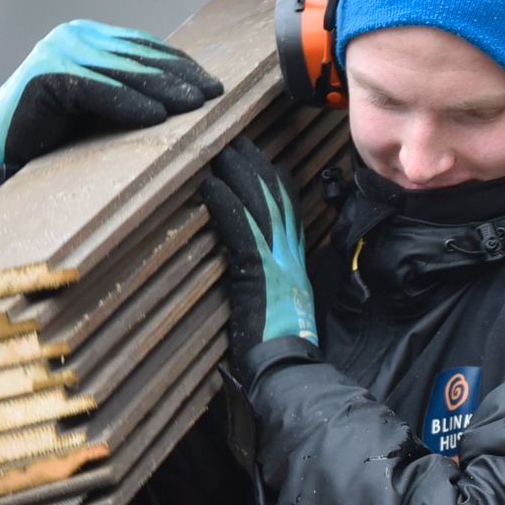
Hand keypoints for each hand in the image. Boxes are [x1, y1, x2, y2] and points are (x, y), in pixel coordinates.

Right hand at [0, 20, 222, 171]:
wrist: (3, 148)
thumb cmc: (61, 132)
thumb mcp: (106, 106)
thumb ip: (136, 91)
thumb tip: (196, 98)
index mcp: (91, 38)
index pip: (147, 48)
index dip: (183, 66)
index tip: (215, 86)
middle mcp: (75, 37)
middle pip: (140, 57)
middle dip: (181, 77)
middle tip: (215, 95)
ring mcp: (59, 52)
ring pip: (123, 72)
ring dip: (164, 89)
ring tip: (196, 105)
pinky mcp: (46, 74)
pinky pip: (97, 89)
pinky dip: (127, 102)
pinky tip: (156, 116)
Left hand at [199, 138, 318, 362]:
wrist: (288, 367)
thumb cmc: (280, 346)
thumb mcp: (277, 304)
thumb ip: (267, 280)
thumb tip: (249, 269)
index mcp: (294, 260)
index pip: (288, 207)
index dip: (273, 177)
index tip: (257, 155)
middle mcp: (289, 254)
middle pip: (275, 195)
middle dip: (254, 163)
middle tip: (231, 137)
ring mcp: (277, 261)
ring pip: (260, 204)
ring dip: (238, 173)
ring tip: (217, 149)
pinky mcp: (259, 273)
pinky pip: (242, 230)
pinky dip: (226, 205)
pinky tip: (209, 186)